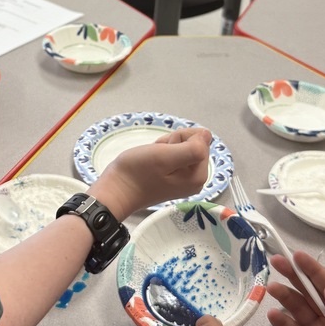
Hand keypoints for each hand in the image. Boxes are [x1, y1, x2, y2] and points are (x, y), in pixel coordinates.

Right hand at [92, 126, 210, 220]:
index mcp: (199, 176)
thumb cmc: (139, 172)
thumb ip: (192, 148)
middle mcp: (195, 179)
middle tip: (158, 155)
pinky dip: (161, 152)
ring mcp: (183, 179)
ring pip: (181, 146)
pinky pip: (172, 154)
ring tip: (152, 158)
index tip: (166, 150)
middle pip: (192, 143)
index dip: (181, 139)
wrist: (116, 190)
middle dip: (173, 143)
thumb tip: (208, 135)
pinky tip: (151, 161)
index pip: (201, 140)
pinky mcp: (172, 177)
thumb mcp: (166, 156)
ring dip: (165, 147)